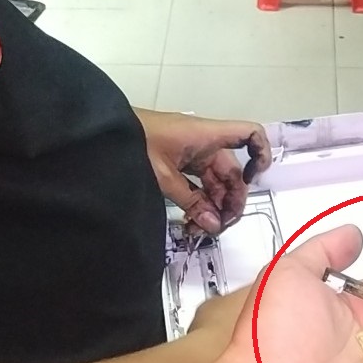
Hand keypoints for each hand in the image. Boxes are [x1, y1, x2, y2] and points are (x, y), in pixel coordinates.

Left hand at [136, 109, 271, 233]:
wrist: (101, 134)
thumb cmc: (131, 142)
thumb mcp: (163, 176)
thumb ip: (192, 202)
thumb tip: (214, 224)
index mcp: (207, 136)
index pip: (250, 134)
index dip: (260, 154)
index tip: (254, 180)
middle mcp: (206, 143)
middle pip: (233, 173)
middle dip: (230, 201)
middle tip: (220, 226)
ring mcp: (194, 154)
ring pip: (216, 183)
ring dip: (214, 206)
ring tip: (201, 229)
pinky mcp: (181, 164)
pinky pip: (200, 185)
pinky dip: (200, 202)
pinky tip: (194, 221)